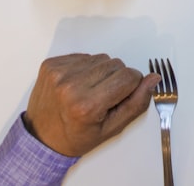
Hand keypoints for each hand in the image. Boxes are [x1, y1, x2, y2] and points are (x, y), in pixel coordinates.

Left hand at [23, 53, 159, 156]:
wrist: (41, 138)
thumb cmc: (76, 136)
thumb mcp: (111, 129)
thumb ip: (136, 104)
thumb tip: (153, 79)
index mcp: (87, 105)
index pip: (128, 77)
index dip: (131, 86)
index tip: (121, 97)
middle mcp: (71, 86)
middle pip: (115, 64)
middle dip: (116, 79)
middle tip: (104, 97)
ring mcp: (59, 73)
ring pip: (101, 58)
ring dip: (101, 72)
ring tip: (90, 90)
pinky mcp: (51, 64)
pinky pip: (83, 55)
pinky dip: (85, 68)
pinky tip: (78, 84)